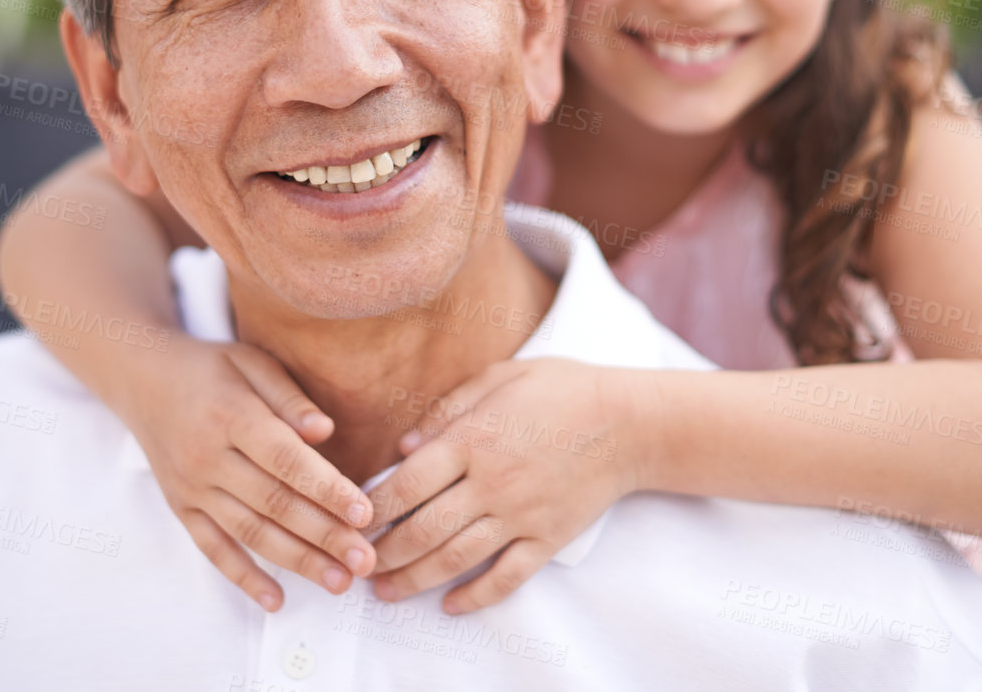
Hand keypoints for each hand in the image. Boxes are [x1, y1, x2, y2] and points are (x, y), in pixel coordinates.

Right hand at [121, 336, 377, 610]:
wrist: (143, 379)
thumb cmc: (210, 369)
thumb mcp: (251, 361)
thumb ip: (289, 397)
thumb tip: (324, 431)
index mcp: (232, 416)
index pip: (286, 460)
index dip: (327, 489)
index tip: (364, 513)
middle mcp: (207, 458)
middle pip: (274, 504)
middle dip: (324, 536)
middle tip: (365, 560)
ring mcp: (191, 488)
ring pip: (249, 533)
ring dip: (296, 561)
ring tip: (339, 581)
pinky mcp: (181, 508)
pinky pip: (212, 549)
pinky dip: (243, 578)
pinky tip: (276, 600)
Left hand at [364, 358, 641, 613]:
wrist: (630, 422)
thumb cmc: (563, 389)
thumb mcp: (501, 377)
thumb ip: (447, 408)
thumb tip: (403, 448)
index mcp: (473, 439)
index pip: (407, 483)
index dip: (372, 507)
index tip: (350, 519)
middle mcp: (492, 482)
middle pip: (422, 528)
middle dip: (383, 552)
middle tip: (357, 564)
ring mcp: (520, 515)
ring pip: (455, 558)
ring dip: (414, 579)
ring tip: (386, 591)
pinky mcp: (547, 538)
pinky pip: (506, 576)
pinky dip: (476, 596)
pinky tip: (450, 605)